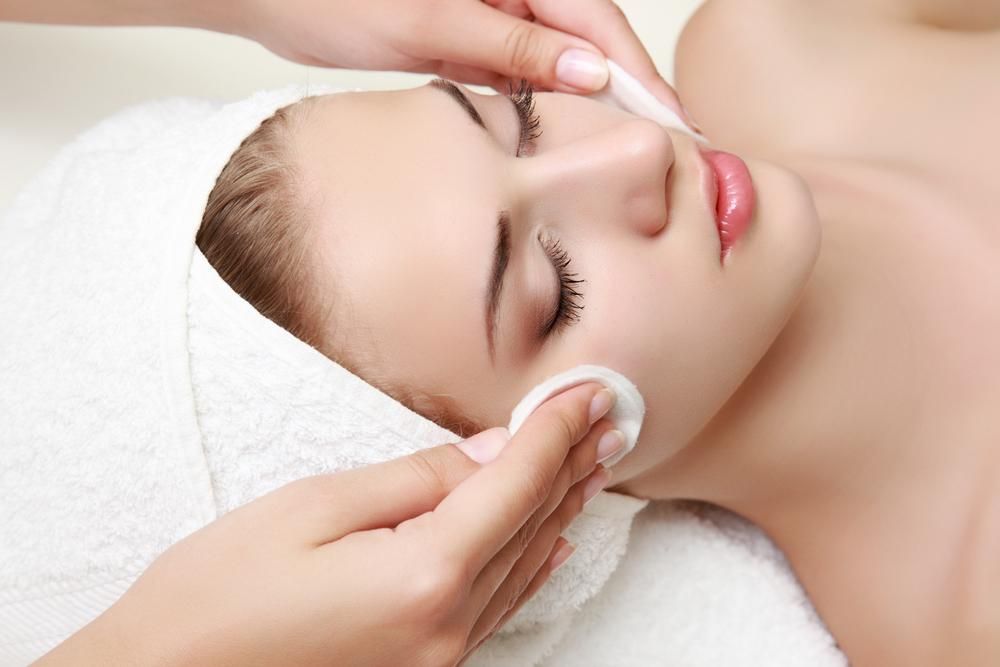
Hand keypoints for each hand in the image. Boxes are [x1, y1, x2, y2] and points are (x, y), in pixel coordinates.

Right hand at [37, 382, 620, 666]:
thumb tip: (487, 451)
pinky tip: (552, 540)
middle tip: (610, 413)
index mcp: (422, 577)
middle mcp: (446, 628)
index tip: (588, 390)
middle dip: (573, 461)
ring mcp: (439, 658)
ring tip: (596, 460)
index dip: (555, 429)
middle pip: (531, 524)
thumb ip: (413, 479)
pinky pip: (498, 605)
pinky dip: (530, 559)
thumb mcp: (309, 510)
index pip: (516, 484)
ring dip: (561, 505)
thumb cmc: (213, 599)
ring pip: (524, 565)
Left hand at [208, 0, 693, 126]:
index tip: (673, 120)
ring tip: (622, 150)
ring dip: (586, 105)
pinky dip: (540, 106)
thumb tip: (591, 74)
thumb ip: (514, 47)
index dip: (639, 74)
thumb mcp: (433, 22)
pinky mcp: (467, 40)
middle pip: (586, 42)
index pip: (597, 21)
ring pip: (555, 62)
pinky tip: (560, 138)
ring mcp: (490, 14)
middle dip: (624, 94)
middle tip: (666, 145)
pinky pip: (518, 74)